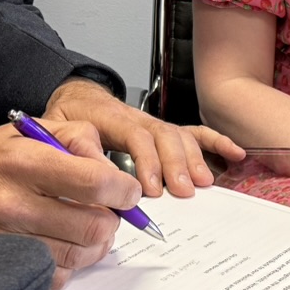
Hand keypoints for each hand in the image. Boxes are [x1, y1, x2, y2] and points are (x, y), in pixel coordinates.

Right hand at [0, 118, 141, 288]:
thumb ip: (73, 138)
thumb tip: (108, 165)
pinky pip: (56, 277)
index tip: (126, 192)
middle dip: (112, 219)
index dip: (123, 190)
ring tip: (86, 226)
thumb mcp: (23, 131)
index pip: (95, 182)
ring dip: (94, 244)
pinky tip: (62, 245)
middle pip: (94, 226)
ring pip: (79, 255)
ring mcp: (8, 240)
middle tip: (107, 210)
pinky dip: (69, 265)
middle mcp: (15, 203)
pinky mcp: (4, 266)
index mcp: (23, 162)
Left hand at [44, 79, 244, 197]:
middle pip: (163, 135)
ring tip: (201, 184)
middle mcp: (136, 117)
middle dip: (175, 164)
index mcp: (108, 117)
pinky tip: (234, 153)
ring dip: (193, 159)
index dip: (147, 161)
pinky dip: (215, 142)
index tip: (151, 189)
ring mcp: (152, 123)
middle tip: (182, 191)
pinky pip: (193, 132)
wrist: (74, 98)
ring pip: (179, 135)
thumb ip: (69, 152)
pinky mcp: (162, 130)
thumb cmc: (65, 119)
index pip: (135, 135)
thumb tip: (85, 178)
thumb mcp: (55, 132)